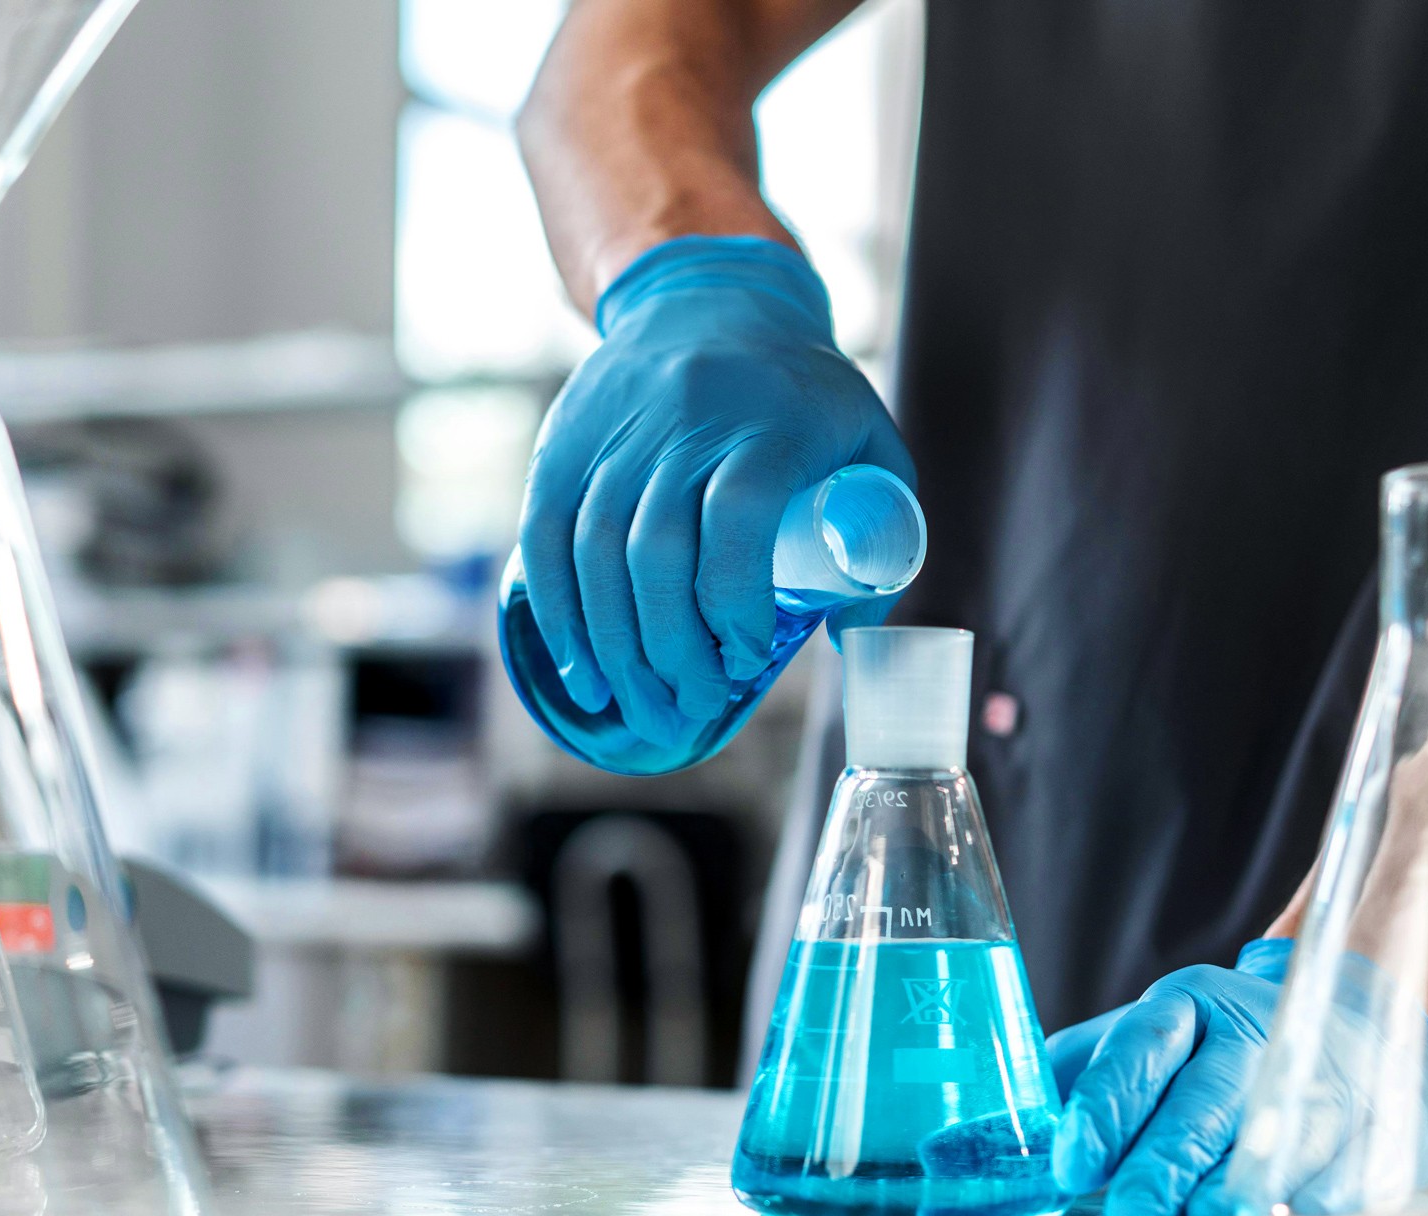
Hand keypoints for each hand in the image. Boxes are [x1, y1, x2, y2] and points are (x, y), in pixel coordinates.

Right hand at [518, 236, 914, 746]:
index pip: (735, 523)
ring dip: (613, 647)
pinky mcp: (564, 443)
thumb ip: (882, 537)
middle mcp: (683, 427)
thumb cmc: (801, 391)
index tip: (744, 658)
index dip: (731, 604)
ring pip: (595, 554)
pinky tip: (580, 666)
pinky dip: (557, 610)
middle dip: (668, 651)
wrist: (707, 297)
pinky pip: (545, 535)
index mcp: (765, 426)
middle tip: (689, 706)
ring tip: (640, 706)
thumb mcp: (869, 441)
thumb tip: (850, 643)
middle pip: (655, 554)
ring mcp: (615, 435)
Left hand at [1046, 938, 1427, 1215]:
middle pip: (1209, 1101)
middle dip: (1168, 1161)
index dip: (1106, 1107)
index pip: (1141, 1048)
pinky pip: (1345, 1181)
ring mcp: (1325, 1084)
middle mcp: (1259, 1037)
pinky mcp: (1379, 1136)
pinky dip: (1306, 1215)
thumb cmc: (1212, 1053)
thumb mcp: (1140, 1042)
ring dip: (1236, 1192)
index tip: (1072, 1165)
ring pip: (1280, 1142)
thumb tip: (975, 1143)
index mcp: (1189, 1006)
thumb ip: (1069, 1082)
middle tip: (1132, 1214)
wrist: (1345, 1026)